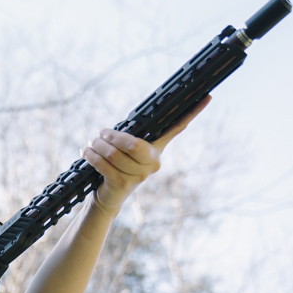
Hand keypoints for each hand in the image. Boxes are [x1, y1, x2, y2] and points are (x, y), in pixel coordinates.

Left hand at [81, 95, 210, 213]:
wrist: (109, 196)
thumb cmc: (117, 166)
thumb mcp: (127, 150)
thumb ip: (130, 136)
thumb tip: (120, 125)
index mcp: (157, 149)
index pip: (177, 128)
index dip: (192, 113)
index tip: (207, 96)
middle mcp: (153, 163)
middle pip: (132, 143)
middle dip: (112, 136)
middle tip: (100, 134)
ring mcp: (139, 175)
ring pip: (113, 153)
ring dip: (97, 146)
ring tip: (90, 143)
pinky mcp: (123, 183)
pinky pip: (104, 164)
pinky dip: (92, 156)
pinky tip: (86, 152)